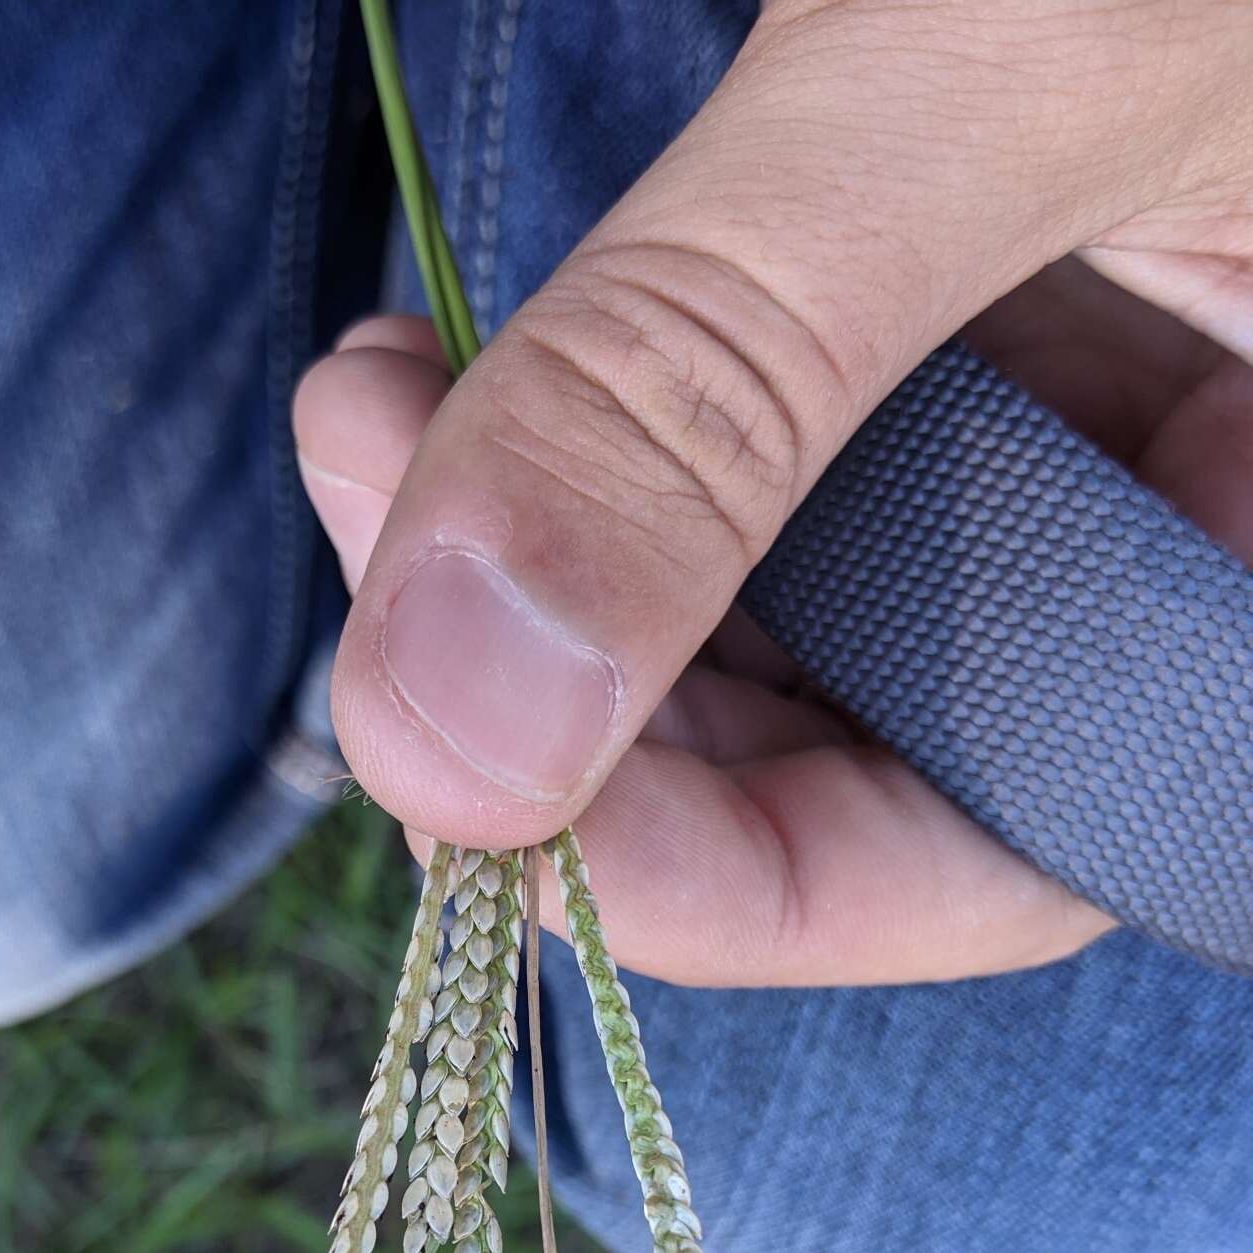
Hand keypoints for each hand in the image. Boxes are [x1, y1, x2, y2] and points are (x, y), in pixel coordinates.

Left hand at [295, 0, 1252, 985]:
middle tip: (377, 524)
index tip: (457, 786)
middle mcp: (1189, 558)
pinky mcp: (981, 330)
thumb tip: (440, 740)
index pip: (975, 864)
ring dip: (551, 550)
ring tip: (376, 410)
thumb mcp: (1017, 65)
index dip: (708, 876)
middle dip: (583, 682)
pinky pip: (761, 457)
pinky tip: (452, 364)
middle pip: (851, 756)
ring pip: (781, 616)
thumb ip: (725, 394)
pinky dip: (599, 425)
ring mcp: (1088, 443)